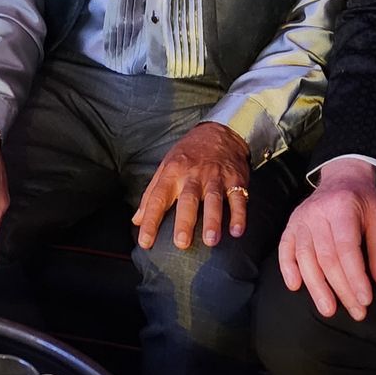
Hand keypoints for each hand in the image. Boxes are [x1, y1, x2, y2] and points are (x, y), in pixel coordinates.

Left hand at [131, 121, 250, 251]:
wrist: (220, 131)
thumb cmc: (189, 154)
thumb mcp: (166, 166)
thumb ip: (151, 194)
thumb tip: (136, 221)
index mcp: (173, 172)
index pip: (158, 198)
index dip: (150, 220)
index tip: (145, 242)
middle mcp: (193, 174)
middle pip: (188, 199)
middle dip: (184, 221)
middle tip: (181, 243)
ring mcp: (215, 177)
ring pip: (213, 199)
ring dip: (213, 220)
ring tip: (211, 240)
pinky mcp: (235, 179)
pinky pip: (238, 197)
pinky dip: (239, 215)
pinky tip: (237, 231)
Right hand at [276, 159, 375, 321]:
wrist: (342, 178)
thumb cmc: (364, 203)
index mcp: (342, 207)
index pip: (346, 247)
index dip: (355, 276)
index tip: (365, 299)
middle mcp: (317, 212)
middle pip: (326, 257)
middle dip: (341, 288)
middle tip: (356, 312)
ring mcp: (301, 218)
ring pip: (305, 257)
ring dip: (316, 286)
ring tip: (328, 309)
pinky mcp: (291, 224)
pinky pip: (285, 248)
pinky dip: (287, 268)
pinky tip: (295, 286)